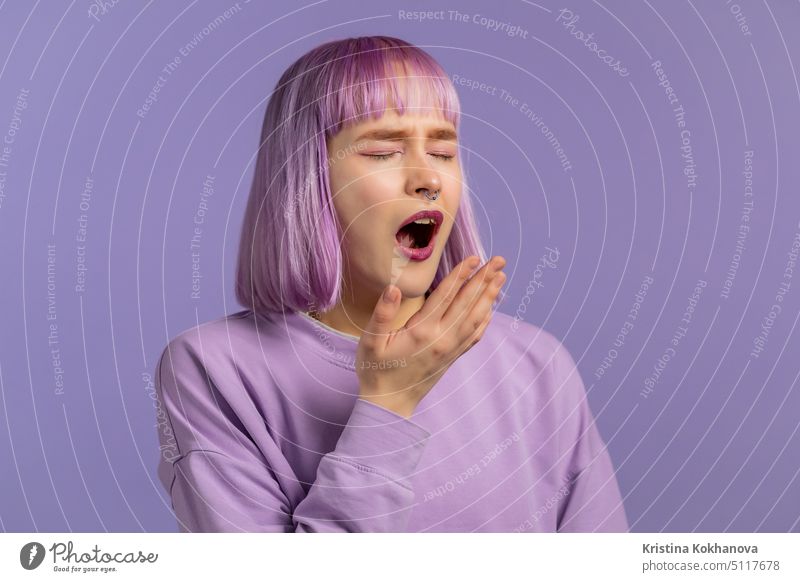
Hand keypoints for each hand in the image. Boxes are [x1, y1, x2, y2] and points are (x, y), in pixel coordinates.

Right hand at [356, 255, 506, 417]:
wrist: (389, 405)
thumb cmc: (376, 371)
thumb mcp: (370, 341)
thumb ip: (382, 313)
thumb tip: (394, 288)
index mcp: (422, 331)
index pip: (446, 296)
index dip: (460, 275)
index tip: (474, 258)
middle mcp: (442, 339)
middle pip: (467, 303)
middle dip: (483, 280)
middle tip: (498, 261)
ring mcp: (450, 349)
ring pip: (475, 318)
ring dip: (489, 297)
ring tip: (500, 278)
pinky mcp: (452, 357)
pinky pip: (474, 336)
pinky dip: (485, 320)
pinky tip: (490, 309)